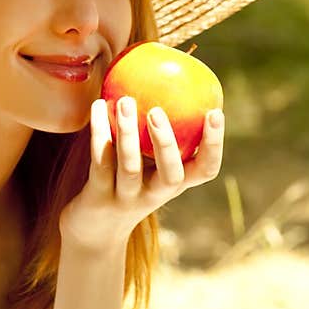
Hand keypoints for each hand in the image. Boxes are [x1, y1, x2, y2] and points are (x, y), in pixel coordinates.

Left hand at [58, 97, 224, 251]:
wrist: (93, 231)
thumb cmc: (126, 185)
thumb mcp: (147, 164)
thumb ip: (158, 134)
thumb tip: (165, 77)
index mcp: (174, 184)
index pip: (205, 169)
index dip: (213, 145)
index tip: (216, 112)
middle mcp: (155, 195)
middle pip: (170, 174)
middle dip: (166, 143)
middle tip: (156, 110)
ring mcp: (127, 199)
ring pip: (130, 168)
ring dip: (127, 134)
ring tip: (123, 101)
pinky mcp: (99, 199)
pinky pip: (100, 162)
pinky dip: (99, 133)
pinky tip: (98, 106)